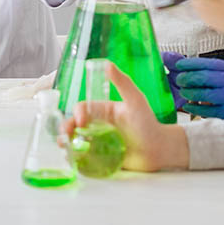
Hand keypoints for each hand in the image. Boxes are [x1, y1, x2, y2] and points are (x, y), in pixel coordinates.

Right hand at [66, 61, 187, 171]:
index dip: (78, 113)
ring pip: (75, 140)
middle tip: (64, 137)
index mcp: (102, 110)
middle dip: (66, 129)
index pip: (82, 108)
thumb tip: (108, 64)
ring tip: (66, 150)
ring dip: (66, 144)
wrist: (159, 150)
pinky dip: (75, 158)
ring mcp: (98, 142)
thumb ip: (122, 83)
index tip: (81, 122)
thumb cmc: (148, 123)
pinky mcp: (100, 157)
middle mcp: (98, 125)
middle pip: (74, 124)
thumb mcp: (135, 100)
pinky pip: (83, 157)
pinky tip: (73, 160)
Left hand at [170, 56, 223, 117]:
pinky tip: (188, 105)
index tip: (180, 64)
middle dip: (187, 77)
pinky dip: (194, 107)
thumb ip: (221, 71)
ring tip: (183, 91)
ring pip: (204, 93)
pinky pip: (206, 110)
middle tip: (179, 79)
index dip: (192, 63)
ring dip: (189, 92)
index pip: (209, 63)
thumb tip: (194, 69)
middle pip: (204, 77)